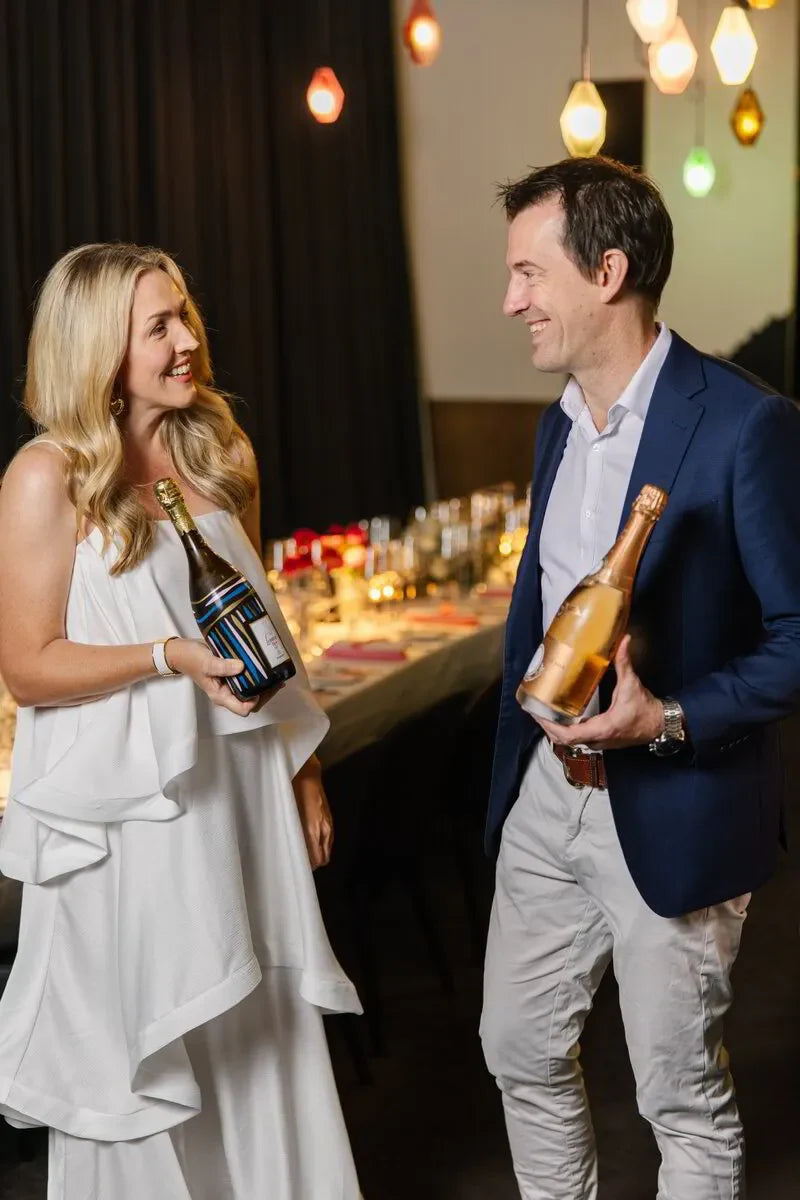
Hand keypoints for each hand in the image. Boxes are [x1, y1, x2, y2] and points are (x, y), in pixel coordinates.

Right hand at [165, 638, 282, 716]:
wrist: (181, 650)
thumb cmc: (190, 659)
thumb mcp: (206, 663)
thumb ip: (222, 666)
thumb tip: (241, 667)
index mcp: (221, 695)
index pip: (242, 708)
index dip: (255, 701)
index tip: (262, 686)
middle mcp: (227, 692)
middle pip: (252, 701)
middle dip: (266, 693)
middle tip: (277, 680)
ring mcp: (230, 683)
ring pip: (252, 690)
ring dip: (264, 683)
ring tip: (276, 673)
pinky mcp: (232, 672)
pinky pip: (248, 677)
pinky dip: (258, 673)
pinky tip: (266, 664)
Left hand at [292, 758, 333, 869]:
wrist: (307, 774)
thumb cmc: (293, 792)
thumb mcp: (288, 813)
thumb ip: (291, 832)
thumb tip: (290, 847)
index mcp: (312, 830)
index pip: (315, 858)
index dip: (307, 866)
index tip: (297, 868)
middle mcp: (323, 830)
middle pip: (323, 858)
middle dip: (313, 863)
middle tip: (300, 863)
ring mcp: (329, 824)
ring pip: (327, 850)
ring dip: (319, 855)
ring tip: (306, 855)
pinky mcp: (330, 819)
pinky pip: (329, 840)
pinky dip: (323, 846)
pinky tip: (314, 844)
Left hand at [535, 635, 663, 750]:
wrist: (660, 725)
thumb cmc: (646, 709)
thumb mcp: (632, 685)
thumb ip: (625, 663)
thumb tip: (623, 640)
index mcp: (602, 728)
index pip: (569, 735)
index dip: (550, 726)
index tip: (537, 714)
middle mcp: (597, 740)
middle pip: (563, 739)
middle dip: (546, 725)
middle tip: (533, 709)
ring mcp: (598, 742)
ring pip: (568, 741)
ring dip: (553, 728)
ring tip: (541, 711)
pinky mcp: (600, 740)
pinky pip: (576, 738)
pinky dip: (563, 729)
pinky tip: (557, 716)